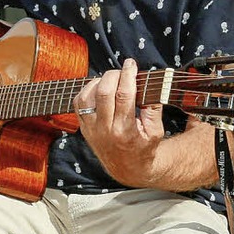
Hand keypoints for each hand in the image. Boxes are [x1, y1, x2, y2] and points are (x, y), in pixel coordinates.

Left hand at [73, 58, 165, 186]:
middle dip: (113, 75)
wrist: (128, 168)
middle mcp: (104, 129)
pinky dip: (86, 91)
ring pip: (86, 96)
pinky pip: (78, 104)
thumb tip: (151, 85)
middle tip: (122, 71)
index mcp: (124, 130)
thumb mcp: (156, 131)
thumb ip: (154, 109)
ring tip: (110, 79)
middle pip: (103, 92)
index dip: (127, 75)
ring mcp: (91, 129)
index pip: (124, 95)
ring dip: (97, 82)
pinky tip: (97, 88)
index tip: (131, 64)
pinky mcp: (84, 128)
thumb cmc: (144, 148)